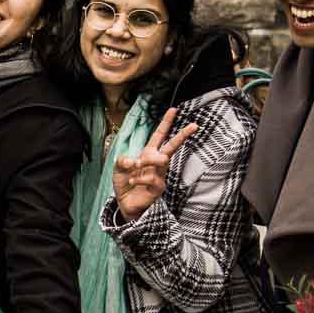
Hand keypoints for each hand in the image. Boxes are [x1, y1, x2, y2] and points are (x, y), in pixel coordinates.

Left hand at [111, 106, 198, 220]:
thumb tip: (132, 161)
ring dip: (147, 161)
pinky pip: (152, 178)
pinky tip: (132, 181)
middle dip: (183, 135)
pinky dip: (139, 178)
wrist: (125, 203)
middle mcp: (157, 162)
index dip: (166, 122)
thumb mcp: (119, 168)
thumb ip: (123, 160)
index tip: (173, 109)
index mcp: (148, 153)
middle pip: (172, 146)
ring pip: (161, 160)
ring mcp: (160, 174)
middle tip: (194, 125)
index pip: (159, 135)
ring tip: (135, 166)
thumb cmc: (125, 183)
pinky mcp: (159, 187)